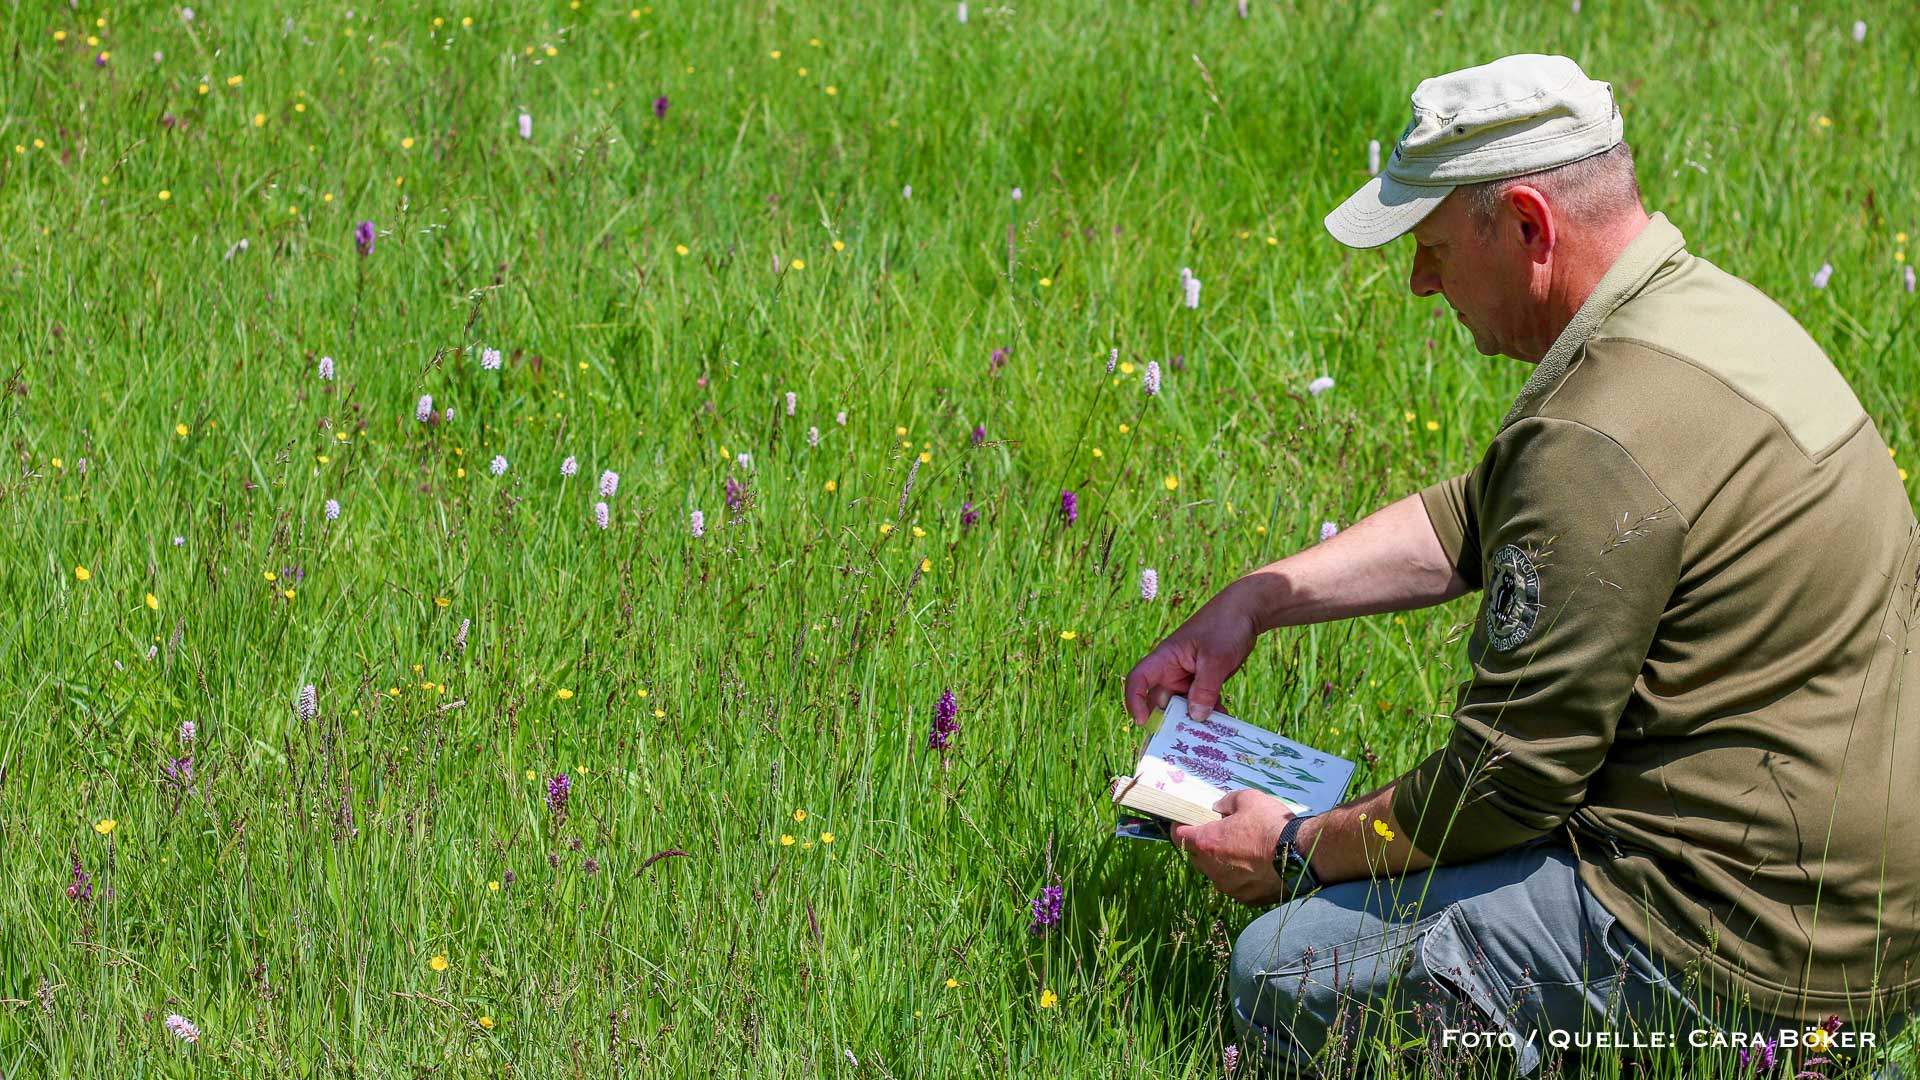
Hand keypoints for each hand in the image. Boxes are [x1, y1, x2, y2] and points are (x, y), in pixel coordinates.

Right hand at [1124, 580, 1261, 723]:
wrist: (1246, 612)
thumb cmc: (1225, 626)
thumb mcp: (1215, 658)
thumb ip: (1205, 688)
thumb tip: (1196, 717)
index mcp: (1165, 659)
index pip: (1138, 680)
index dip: (1135, 701)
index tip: (1143, 722)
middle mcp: (1172, 671)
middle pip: (1161, 702)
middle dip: (1170, 722)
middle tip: (1185, 739)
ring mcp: (1188, 678)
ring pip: (1183, 707)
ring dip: (1194, 721)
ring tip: (1210, 735)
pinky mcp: (1204, 682)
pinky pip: (1201, 704)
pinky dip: (1210, 714)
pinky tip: (1225, 724)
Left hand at [1168, 790, 1295, 904]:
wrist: (1302, 855)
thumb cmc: (1271, 825)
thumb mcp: (1247, 799)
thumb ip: (1226, 802)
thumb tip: (1218, 809)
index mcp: (1207, 843)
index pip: (1179, 836)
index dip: (1180, 826)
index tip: (1186, 821)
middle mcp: (1213, 870)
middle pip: (1196, 856)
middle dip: (1202, 845)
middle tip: (1218, 833)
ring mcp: (1229, 887)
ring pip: (1215, 873)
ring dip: (1221, 862)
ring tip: (1241, 851)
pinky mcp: (1246, 899)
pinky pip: (1235, 886)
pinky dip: (1239, 876)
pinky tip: (1255, 866)